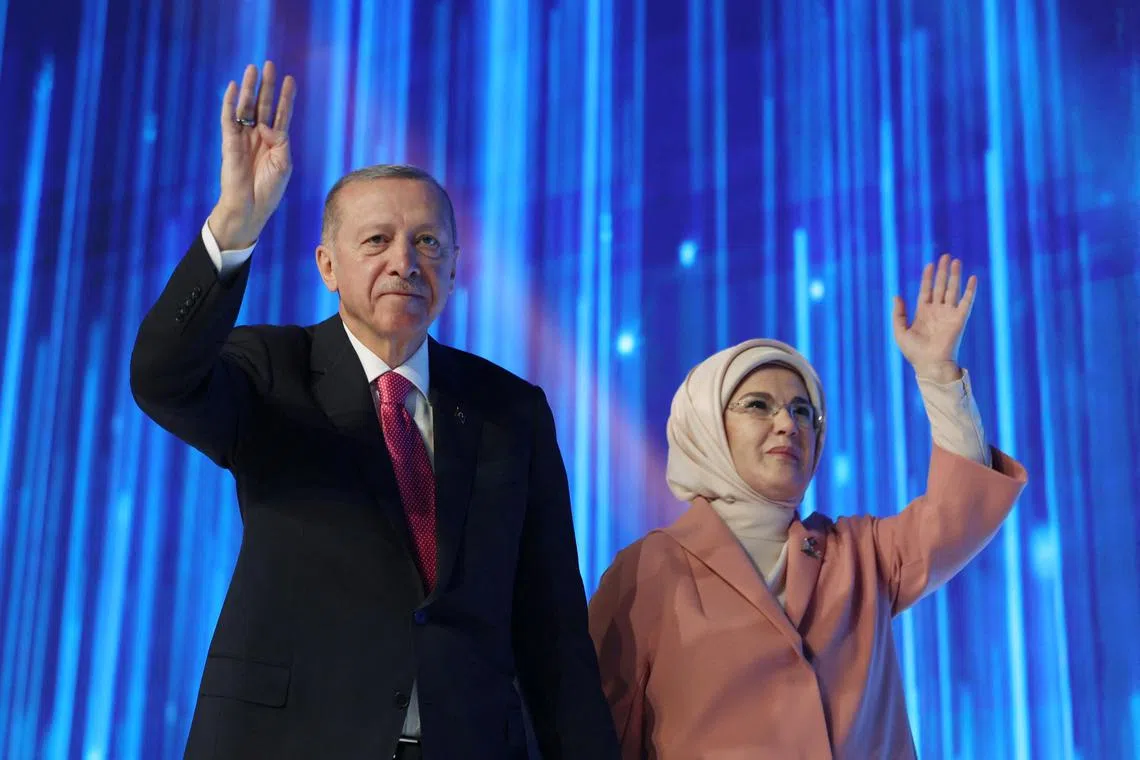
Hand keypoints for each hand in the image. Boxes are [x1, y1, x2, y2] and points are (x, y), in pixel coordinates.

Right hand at [207, 62, 296, 249]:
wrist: (250, 207)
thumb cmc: (269, 189)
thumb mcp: (284, 164)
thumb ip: (280, 141)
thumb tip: (265, 125)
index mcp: (275, 142)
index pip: (281, 114)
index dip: (286, 97)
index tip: (290, 79)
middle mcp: (259, 137)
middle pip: (264, 105)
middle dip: (267, 86)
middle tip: (270, 65)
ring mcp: (244, 138)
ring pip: (246, 107)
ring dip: (250, 88)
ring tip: (253, 68)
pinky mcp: (230, 142)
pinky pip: (228, 118)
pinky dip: (229, 102)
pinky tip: (234, 86)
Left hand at [891, 254, 977, 382]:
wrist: (930, 365)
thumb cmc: (914, 352)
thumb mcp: (900, 331)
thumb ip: (898, 313)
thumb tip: (896, 295)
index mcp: (923, 313)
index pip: (926, 290)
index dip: (928, 277)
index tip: (930, 264)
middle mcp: (937, 311)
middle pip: (940, 286)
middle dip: (942, 271)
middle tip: (946, 256)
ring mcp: (948, 314)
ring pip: (952, 290)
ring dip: (954, 276)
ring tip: (956, 261)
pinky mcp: (959, 319)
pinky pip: (966, 302)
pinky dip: (970, 290)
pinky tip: (972, 278)